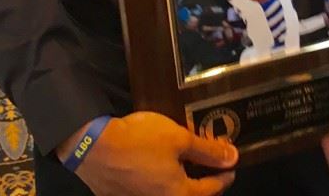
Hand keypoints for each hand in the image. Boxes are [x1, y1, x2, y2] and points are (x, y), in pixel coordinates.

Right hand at [62, 111, 236, 195]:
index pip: (210, 190)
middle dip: (204, 184)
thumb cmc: (140, 142)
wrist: (95, 148)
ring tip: (189, 165)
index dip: (223, 177)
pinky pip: (154, 191)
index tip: (231, 169)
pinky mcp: (127, 195)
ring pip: (171, 194)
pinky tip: (164, 166)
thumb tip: (233, 157)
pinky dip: (165, 181)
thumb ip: (207, 150)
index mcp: (178, 194)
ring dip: (183, 182)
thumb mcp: (179, 139)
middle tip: (213, 168)